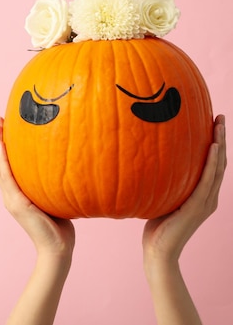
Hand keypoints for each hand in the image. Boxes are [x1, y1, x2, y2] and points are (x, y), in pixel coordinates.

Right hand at [0, 117, 74, 258]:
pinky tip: (3, 144)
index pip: (5, 166)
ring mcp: (11, 199)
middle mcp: (9, 195)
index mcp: (16, 194)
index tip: (4, 128)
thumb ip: (52, 183)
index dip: (1, 147)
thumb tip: (69, 162)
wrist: (58, 249)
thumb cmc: (61, 226)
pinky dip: (3, 159)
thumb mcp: (55, 198)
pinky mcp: (17, 203)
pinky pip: (7, 176)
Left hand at [142, 114, 226, 262]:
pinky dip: (212, 162)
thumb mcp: (161, 199)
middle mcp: (208, 197)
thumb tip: (148, 164)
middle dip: (221, 138)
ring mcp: (205, 202)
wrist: (158, 252)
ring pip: (217, 167)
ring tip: (219, 124)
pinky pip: (207, 180)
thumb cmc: (156, 227)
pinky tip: (213, 146)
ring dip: (219, 144)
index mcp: (202, 195)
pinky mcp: (197, 206)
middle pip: (219, 162)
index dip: (215, 144)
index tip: (213, 123)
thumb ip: (163, 184)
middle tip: (220, 116)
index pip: (212, 165)